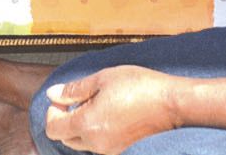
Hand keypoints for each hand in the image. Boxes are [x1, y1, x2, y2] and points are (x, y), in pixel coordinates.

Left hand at [43, 67, 183, 153]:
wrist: (172, 104)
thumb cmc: (140, 87)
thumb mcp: (104, 79)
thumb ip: (75, 89)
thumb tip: (53, 94)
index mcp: (88, 124)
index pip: (53, 128)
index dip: (53, 112)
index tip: (62, 98)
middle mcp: (96, 143)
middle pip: (65, 138)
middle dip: (64, 120)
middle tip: (77, 100)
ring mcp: (109, 150)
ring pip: (81, 142)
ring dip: (80, 126)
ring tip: (96, 104)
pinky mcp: (120, 150)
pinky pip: (97, 144)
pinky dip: (95, 132)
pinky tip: (108, 114)